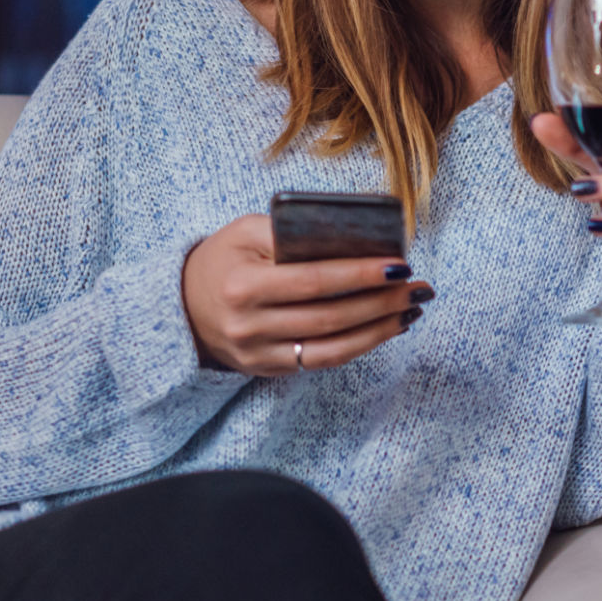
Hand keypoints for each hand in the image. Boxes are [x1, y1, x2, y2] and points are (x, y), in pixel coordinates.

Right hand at [180, 215, 432, 374]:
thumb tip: (352, 236)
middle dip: (381, 302)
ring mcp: (259, 355)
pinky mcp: (270, 370)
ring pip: (333, 348)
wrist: (182, 306)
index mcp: (243, 287)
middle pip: (330, 317)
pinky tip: (388, 327)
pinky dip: (361, 345)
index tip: (399, 264)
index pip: (313, 281)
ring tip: (412, 308)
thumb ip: (290, 231)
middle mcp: (249, 327)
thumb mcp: (246, 232)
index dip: (359, 274)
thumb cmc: (224, 259)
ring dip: (380, 329)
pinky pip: (324, 361)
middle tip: (419, 287)